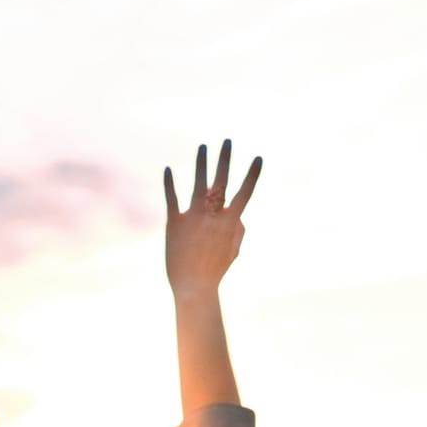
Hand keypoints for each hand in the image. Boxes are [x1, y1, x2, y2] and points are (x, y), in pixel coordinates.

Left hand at [164, 140, 260, 300]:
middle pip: (221, 181)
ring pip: (198, 183)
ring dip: (201, 163)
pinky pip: (171, 198)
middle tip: (228, 140)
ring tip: (203, 146)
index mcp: (230, 223)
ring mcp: (193, 216)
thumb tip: (238, 215)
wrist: (193, 287)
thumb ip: (238, 230)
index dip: (252, 175)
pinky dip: (169, 183)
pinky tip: (167, 169)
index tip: (259, 157)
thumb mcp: (233, 251)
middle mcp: (212, 215)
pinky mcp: (174, 222)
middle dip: (225, 159)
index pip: (245, 193)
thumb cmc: (215, 270)